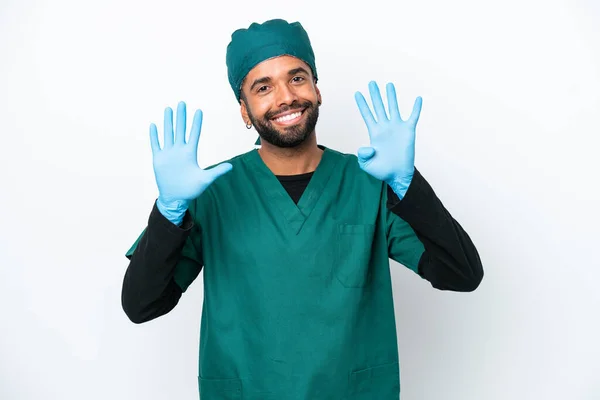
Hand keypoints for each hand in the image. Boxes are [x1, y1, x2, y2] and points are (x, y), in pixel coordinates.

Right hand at [150, 101, 232, 224]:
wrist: (175, 198)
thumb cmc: (191, 189)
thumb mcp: (205, 179)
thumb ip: (217, 172)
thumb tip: (231, 167)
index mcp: (190, 153)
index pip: (194, 134)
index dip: (196, 123)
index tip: (199, 111)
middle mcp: (179, 150)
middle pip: (180, 129)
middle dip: (181, 116)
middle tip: (182, 103)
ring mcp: (168, 154)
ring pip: (168, 133)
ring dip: (168, 121)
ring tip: (168, 109)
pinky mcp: (159, 159)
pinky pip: (156, 145)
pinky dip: (154, 136)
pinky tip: (154, 125)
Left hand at [354, 81, 421, 198]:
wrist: (397, 175)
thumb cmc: (382, 171)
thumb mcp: (367, 165)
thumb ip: (363, 156)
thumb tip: (368, 147)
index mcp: (374, 133)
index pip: (367, 115)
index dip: (362, 104)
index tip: (357, 93)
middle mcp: (385, 127)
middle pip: (379, 107)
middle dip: (375, 95)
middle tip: (371, 82)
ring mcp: (397, 128)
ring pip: (394, 108)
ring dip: (391, 96)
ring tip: (388, 84)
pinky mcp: (408, 131)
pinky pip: (413, 117)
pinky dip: (416, 108)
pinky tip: (418, 99)